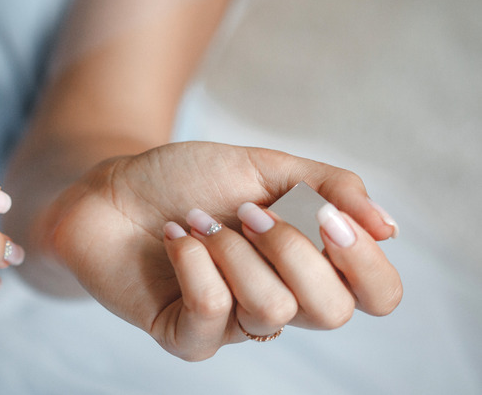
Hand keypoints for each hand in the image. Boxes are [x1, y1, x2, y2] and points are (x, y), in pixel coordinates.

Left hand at [44, 141, 400, 360]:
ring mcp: (232, 325)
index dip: (364, 261)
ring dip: (231, 248)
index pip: (376, 295)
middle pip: (330, 311)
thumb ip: (329, 188)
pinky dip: (193, 260)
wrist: (116, 188)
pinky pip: (211, 311)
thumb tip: (389, 227)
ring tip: (196, 220)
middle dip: (291, 248)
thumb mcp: (266, 167)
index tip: (327, 216)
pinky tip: (175, 237)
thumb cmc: (189, 180)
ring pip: (270, 308)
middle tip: (247, 212)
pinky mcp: (185, 336)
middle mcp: (279, 301)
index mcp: (309, 264)